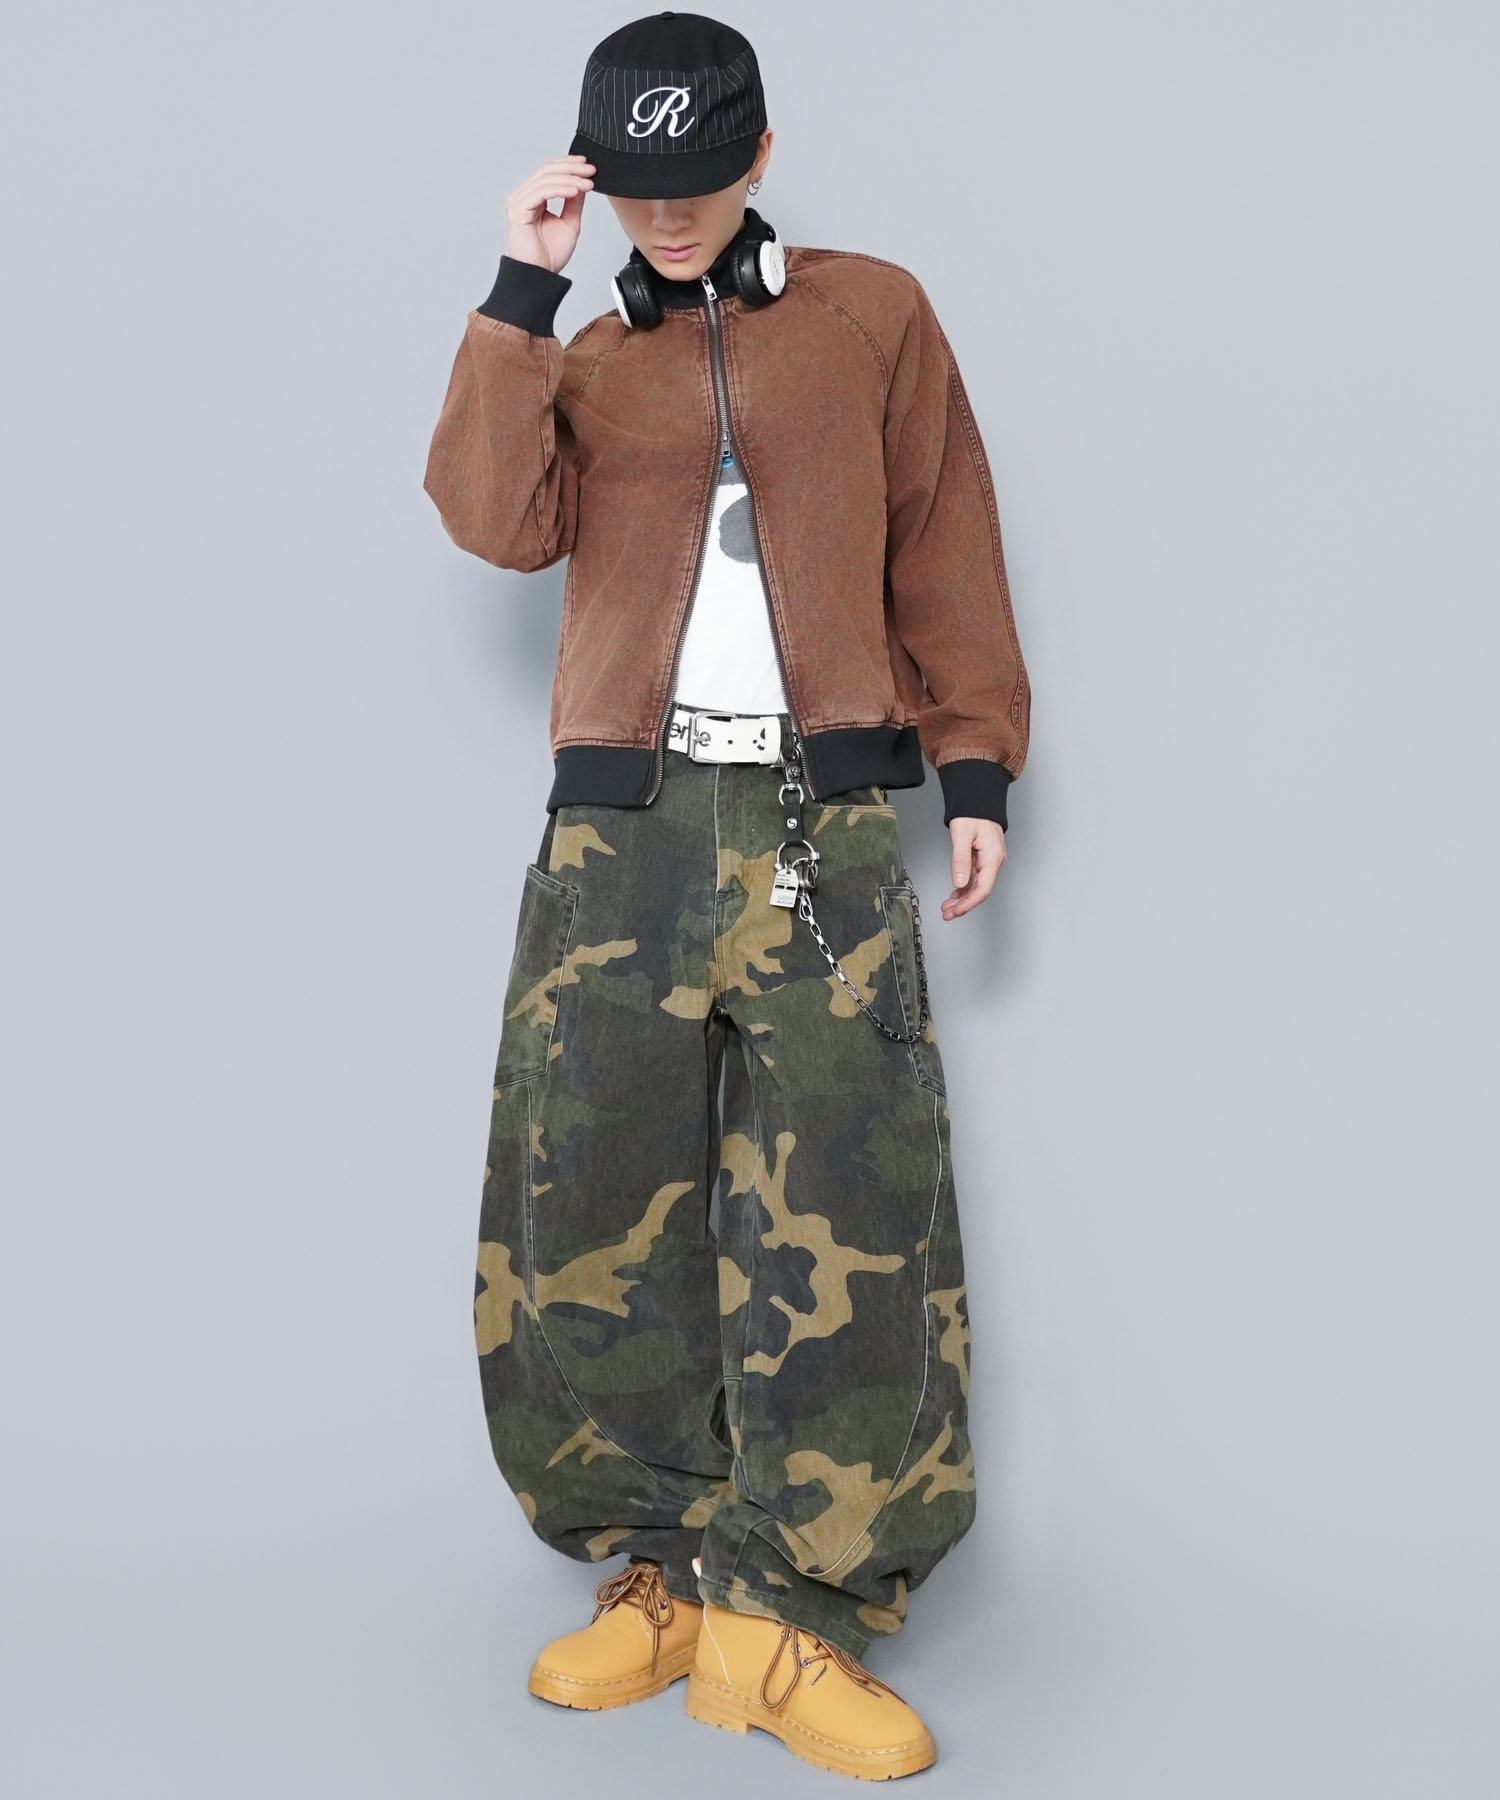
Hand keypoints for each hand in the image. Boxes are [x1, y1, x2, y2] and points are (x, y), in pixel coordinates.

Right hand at [506, 155, 594, 275]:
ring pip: (545, 179)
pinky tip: (575, 191)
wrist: (541, 275)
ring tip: (587, 183)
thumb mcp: (570, 222)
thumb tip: (582, 182)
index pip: (550, 172)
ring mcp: (519, 202)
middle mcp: (523, 196)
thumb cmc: (550, 255)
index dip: (568, 165)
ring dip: (570, 179)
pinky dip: (560, 189)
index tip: (588, 165)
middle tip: (591, 170)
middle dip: (572, 168)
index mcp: (533, 198)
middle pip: (547, 171)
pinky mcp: (518, 210)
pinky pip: (541, 192)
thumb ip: (574, 202)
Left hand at [941, 818, 1005, 917]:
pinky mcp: (983, 858)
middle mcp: (994, 861)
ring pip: (977, 886)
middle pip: (980, 890)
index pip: (983, 889)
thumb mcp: (962, 835)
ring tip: (947, 907)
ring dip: (962, 898)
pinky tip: (955, 894)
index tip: (954, 911)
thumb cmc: (973, 812)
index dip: (968, 904)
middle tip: (947, 914)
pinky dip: (964, 888)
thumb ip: (960, 860)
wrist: (978, 798)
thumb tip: (959, 883)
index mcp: (992, 857)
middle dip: (963, 905)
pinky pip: (975, 878)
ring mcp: (989, 860)